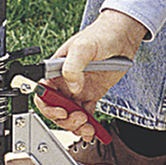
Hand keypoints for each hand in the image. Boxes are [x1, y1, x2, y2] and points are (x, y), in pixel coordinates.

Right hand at [35, 9, 147, 139]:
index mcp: (56, 70)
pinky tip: (93, 129)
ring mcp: (79, 89)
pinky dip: (88, 124)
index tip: (61, 110)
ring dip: (76, 125)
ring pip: (70, 114)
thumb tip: (72, 86)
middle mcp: (65, 81)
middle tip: (78, 119)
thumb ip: (73, 66)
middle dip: (65, 119)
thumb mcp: (83, 46)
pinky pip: (86, 113)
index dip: (48, 106)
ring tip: (87, 128)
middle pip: (55, 108)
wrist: (123, 36)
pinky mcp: (92, 94)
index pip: (42, 93)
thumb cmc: (101, 34)